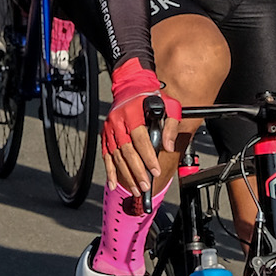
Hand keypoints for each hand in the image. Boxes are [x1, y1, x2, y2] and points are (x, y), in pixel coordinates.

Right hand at [101, 59, 178, 198]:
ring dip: (126, 175)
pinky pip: (106, 156)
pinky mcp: (105, 135)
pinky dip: (110, 171)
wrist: (130, 86)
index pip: (140, 140)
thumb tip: (169, 146)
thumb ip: (170, 126)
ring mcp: (109, 130)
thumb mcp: (168, 106)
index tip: (155, 171)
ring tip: (136, 189)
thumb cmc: (150, 97)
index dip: (148, 157)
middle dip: (137, 171)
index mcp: (132, 114)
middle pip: (127, 151)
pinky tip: (114, 183)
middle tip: (145, 185)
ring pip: (116, 157)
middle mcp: (118, 122)